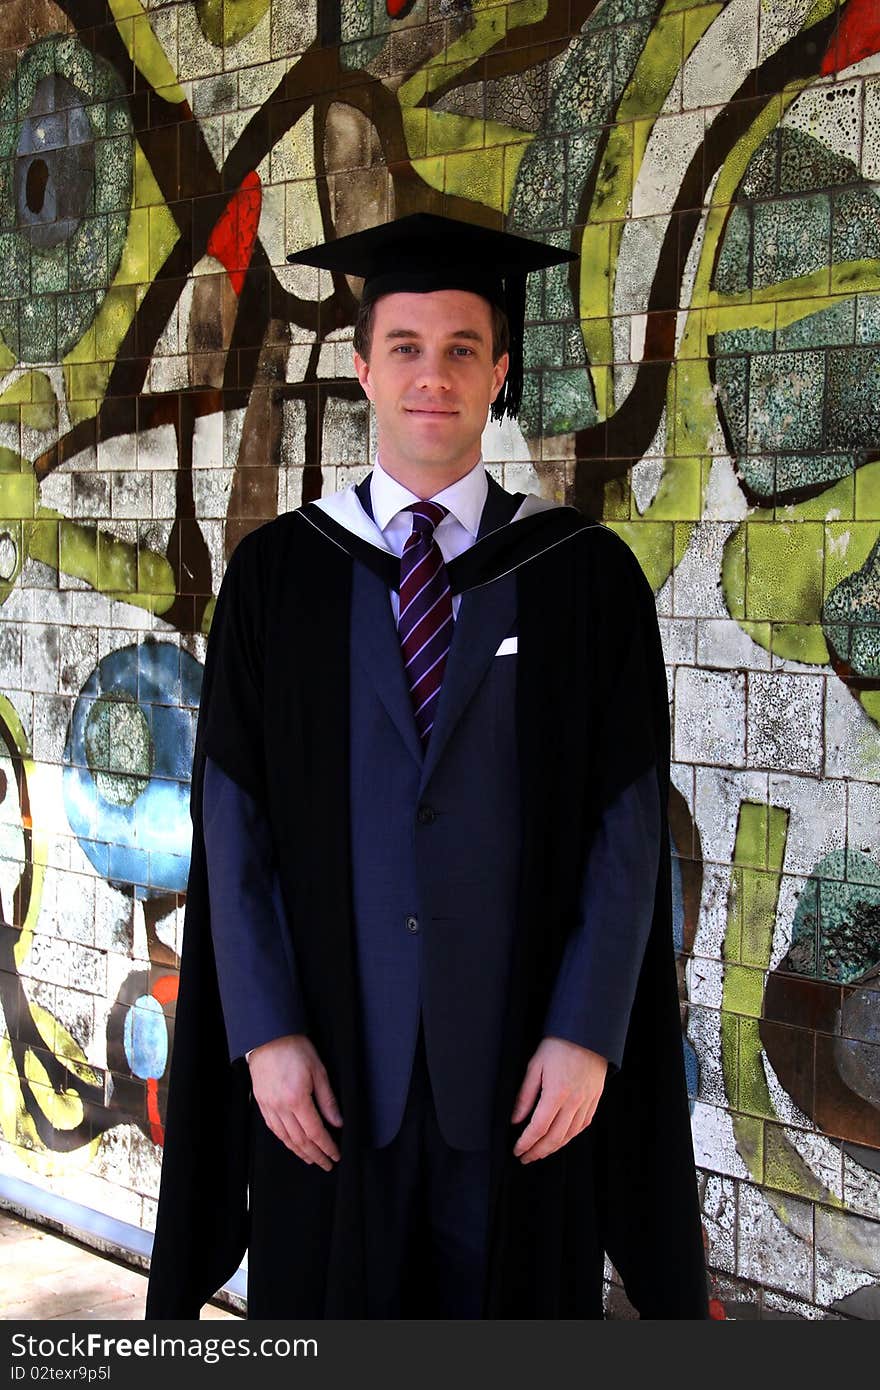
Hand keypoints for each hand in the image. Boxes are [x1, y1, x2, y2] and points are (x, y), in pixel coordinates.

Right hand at [248, 1034, 342, 1170]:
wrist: (268, 1037)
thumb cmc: (295, 1048)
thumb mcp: (318, 1070)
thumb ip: (328, 1100)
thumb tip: (338, 1122)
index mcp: (297, 1099)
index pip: (315, 1132)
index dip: (326, 1146)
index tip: (336, 1155)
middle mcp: (280, 1107)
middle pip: (300, 1140)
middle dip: (315, 1155)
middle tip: (326, 1164)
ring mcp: (269, 1106)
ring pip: (285, 1138)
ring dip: (300, 1152)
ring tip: (311, 1159)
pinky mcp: (261, 1103)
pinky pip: (273, 1129)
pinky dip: (285, 1141)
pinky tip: (292, 1145)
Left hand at [511, 1036, 607, 1163]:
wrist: (587, 1033)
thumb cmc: (559, 1045)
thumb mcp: (535, 1066)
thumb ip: (525, 1096)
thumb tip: (516, 1119)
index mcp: (556, 1094)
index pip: (538, 1128)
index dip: (526, 1143)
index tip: (517, 1150)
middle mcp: (573, 1102)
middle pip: (554, 1137)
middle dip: (538, 1152)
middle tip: (526, 1157)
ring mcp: (586, 1102)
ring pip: (570, 1135)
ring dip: (554, 1148)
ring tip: (541, 1152)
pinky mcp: (595, 1099)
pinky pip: (583, 1125)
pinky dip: (571, 1136)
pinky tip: (562, 1138)